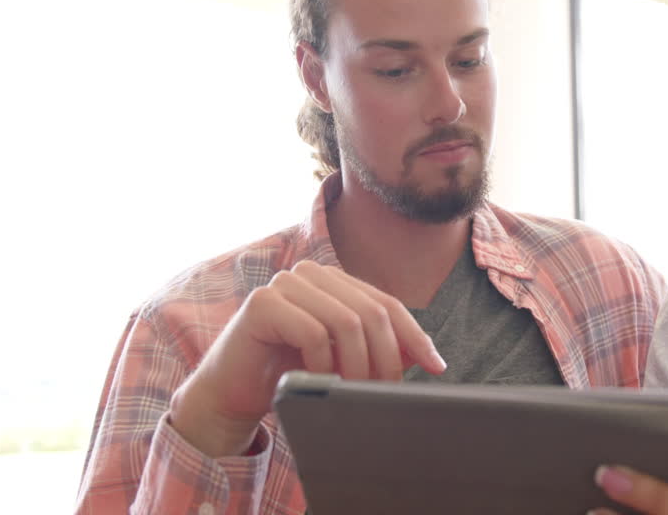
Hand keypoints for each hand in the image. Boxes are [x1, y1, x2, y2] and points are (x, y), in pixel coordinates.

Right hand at [168, 260, 445, 456]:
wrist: (230, 393)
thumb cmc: (287, 373)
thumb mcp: (342, 359)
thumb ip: (378, 349)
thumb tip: (430, 357)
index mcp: (334, 281)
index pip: (387, 303)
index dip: (414, 336)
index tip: (437, 366)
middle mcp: (311, 274)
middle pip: (372, 311)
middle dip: (387, 357)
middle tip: (387, 393)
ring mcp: (285, 283)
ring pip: (347, 321)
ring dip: (358, 365)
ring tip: (355, 393)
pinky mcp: (263, 303)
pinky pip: (314, 333)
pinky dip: (325, 364)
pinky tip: (319, 381)